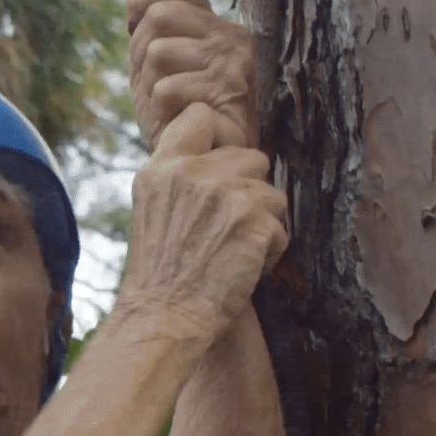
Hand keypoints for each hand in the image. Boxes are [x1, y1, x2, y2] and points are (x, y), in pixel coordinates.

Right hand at [116, 104, 286, 339]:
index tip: (221, 165)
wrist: (164, 318)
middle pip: (251, 156)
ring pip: (272, 194)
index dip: (221, 138)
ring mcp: (226, 195)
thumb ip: (182, 175)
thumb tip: (225, 156)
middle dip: (248, 190)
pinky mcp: (255, 222)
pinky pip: (281, 228)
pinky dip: (269, 251)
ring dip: (262, 223)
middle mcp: (193, 174)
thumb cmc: (161, 272)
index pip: (201, 116)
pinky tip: (241, 267)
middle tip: (225, 226)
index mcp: (162, 168)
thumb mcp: (154, 208)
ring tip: (231, 249)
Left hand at [127, 0, 255, 148]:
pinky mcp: (229, 94)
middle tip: (159, 88)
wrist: (204, 169)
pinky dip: (163, 114)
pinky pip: (167, 90)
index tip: (138, 28)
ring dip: (152, 90)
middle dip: (141, 58)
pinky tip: (183, 123)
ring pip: (158, 53)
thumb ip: (147, 22)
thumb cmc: (179, 116)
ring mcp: (233, 62)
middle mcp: (230, 33)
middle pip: (156, 17)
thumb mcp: (156, 65)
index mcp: (211, 22)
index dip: (142, 0)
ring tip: (173, 109)